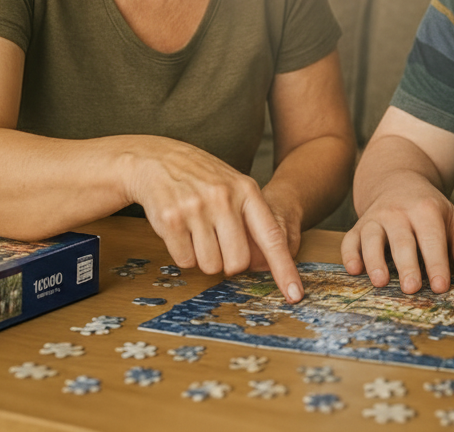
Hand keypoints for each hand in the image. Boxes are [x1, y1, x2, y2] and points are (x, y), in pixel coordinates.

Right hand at [127, 139, 303, 302]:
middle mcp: (223, 198)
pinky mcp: (171, 220)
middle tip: (218, 243)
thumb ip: (251, 217)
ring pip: (210, 265)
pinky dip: (183, 254)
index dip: (284, 269)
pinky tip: (180, 231)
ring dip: (203, 258)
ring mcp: (196, 209)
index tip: (294, 294)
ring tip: (196, 231)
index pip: (271, 237)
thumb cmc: (202, 178)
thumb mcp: (234, 185)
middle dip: (228, 263)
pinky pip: (185, 261)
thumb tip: (265, 263)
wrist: (158, 160)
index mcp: (246, 191)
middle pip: (238, 262)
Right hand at [340, 179, 453, 293]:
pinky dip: (350, 255)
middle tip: (411, 289)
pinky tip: (354, 270)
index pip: (432, 239)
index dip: (437, 263)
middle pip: (402, 240)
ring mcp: (375, 218)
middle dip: (406, 265)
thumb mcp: (452, 219)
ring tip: (380, 282)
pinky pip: (350, 240)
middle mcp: (398, 212)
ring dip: (374, 260)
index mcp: (425, 210)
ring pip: (372, 238)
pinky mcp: (358, 226)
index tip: (441, 286)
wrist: (397, 181)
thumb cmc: (428, 208)